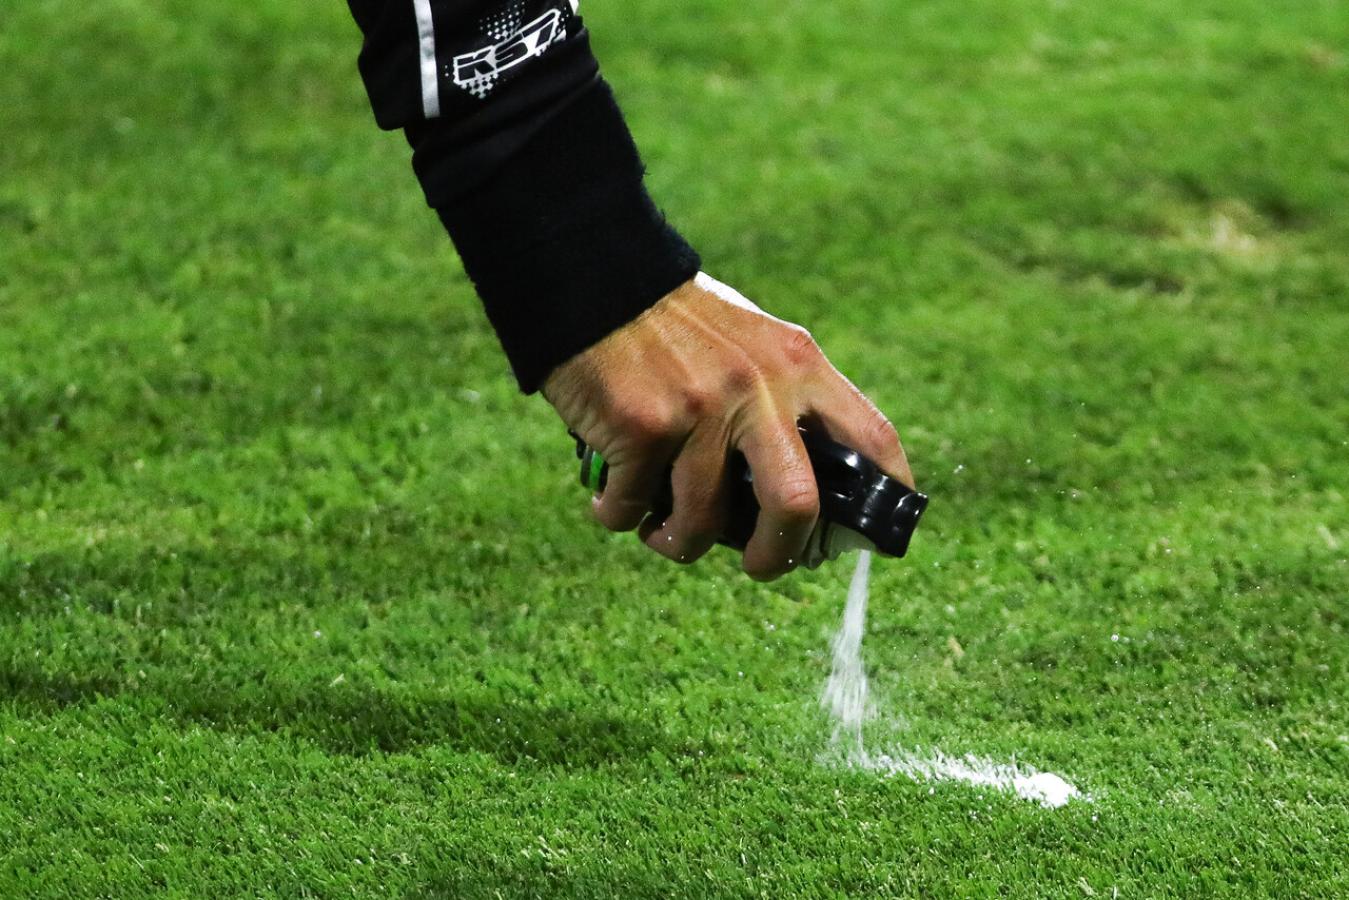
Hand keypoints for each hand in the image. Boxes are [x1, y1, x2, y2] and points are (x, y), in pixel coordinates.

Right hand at [543, 272, 913, 579]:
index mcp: (797, 364)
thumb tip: (803, 496)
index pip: (871, 437)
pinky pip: (633, 507)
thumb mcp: (751, 344)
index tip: (872, 534)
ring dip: (677, 543)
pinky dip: (620, 515)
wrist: (594, 280)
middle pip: (796, 504)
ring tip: (660, 531)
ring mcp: (699, 409)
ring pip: (702, 523)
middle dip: (777, 554)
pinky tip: (613, 498)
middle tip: (758, 563)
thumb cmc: (674, 325)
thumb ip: (782, 400)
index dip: (887, 494)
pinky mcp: (643, 426)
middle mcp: (757, 386)